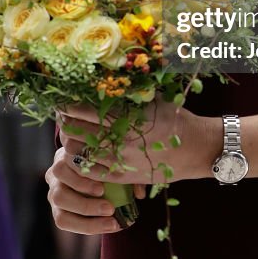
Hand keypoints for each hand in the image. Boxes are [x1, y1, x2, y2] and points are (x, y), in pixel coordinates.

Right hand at [45, 146, 146, 235]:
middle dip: (85, 201)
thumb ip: (128, 175)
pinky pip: (64, 221)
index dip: (82, 177)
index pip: (66, 163)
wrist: (97, 176)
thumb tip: (140, 194)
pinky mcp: (57, 210)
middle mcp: (55, 172)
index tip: (103, 188)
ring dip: (86, 213)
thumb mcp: (116, 165)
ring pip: (60, 203)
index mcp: (68, 154)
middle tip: (110, 208)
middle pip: (59, 185)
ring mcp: (53, 191)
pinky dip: (86, 226)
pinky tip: (107, 226)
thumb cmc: (106, 166)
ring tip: (110, 219)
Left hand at [57, 101, 219, 184]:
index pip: (82, 109)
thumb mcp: (151, 99)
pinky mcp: (121, 176)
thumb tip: (100, 82)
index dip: (67, 105)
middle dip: (65, 121)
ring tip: (71, 133)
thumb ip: (126, 94)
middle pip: (74, 130)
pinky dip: (81, 161)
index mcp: (124, 115)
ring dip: (70, 141)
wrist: (195, 148)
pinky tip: (82, 153)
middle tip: (62, 115)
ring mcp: (118, 159)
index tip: (62, 99)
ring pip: (78, 152)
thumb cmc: (173, 117)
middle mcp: (118, 138)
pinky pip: (89, 171)